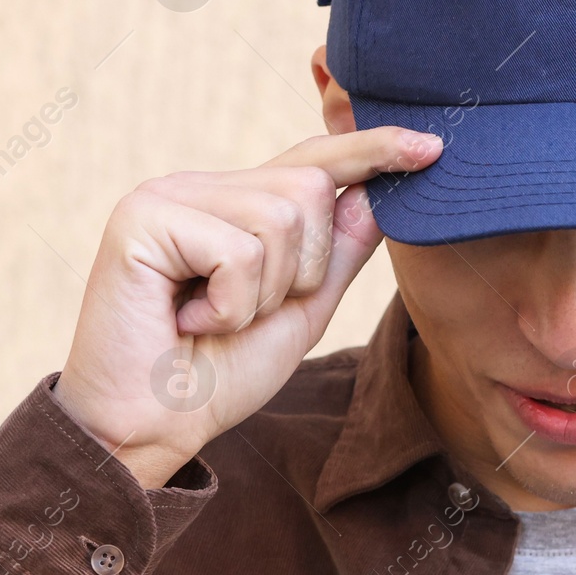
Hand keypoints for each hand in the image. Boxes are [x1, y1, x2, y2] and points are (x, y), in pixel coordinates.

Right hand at [52, 128, 441, 487]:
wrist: (150, 428)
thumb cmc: (219, 373)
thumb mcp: (303, 308)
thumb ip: (340, 251)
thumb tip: (381, 192)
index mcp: (235, 202)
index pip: (315, 160)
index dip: (373, 149)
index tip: (433, 146)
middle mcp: (200, 186)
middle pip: (311, 188)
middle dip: (304, 268)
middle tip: (244, 312)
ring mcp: (167, 196)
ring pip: (283, 217)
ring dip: (266, 292)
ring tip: (214, 318)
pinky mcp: (142, 219)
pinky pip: (241, 251)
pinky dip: (232, 304)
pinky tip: (189, 322)